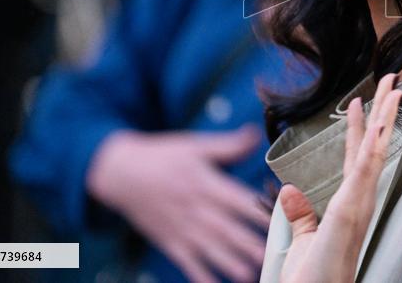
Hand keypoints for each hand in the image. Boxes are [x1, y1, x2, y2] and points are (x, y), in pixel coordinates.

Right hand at [86, 125, 269, 282]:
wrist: (119, 173)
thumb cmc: (164, 156)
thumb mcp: (195, 145)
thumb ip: (228, 145)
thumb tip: (256, 134)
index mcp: (206, 183)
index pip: (239, 200)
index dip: (261, 211)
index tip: (282, 220)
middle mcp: (195, 208)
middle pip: (227, 229)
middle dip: (251, 243)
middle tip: (274, 255)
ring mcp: (181, 227)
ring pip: (210, 249)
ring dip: (230, 262)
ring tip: (250, 274)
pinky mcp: (169, 241)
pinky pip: (187, 262)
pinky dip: (201, 275)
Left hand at [278, 73, 401, 282]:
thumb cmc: (312, 280)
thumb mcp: (303, 239)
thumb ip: (300, 213)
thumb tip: (290, 191)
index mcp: (348, 204)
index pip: (357, 157)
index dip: (361, 127)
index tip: (360, 101)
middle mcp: (359, 201)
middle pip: (374, 146)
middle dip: (384, 111)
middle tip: (392, 79)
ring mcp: (358, 205)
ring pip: (376, 150)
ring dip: (385, 118)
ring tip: (393, 88)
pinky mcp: (350, 211)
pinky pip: (365, 170)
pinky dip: (374, 145)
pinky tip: (379, 123)